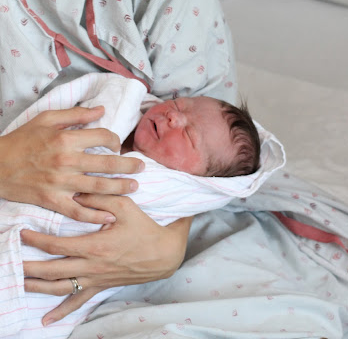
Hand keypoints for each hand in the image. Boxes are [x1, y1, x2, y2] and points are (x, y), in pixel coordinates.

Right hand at [0, 107, 142, 222]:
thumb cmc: (21, 140)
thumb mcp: (46, 119)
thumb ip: (75, 114)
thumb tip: (101, 109)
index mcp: (66, 139)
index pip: (102, 137)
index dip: (115, 140)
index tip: (117, 145)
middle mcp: (66, 161)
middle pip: (107, 164)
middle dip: (128, 165)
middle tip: (142, 167)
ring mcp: (60, 183)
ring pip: (98, 187)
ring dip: (120, 188)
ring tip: (135, 187)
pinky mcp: (52, 201)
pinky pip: (78, 211)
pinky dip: (95, 216)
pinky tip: (109, 216)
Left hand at [22, 194, 191, 324]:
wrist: (163, 253)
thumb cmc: (144, 227)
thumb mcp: (125, 206)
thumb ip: (99, 199)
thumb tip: (75, 196)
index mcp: (95, 246)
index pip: (57, 246)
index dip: (37, 240)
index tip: (22, 233)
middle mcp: (91, 267)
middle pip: (52, 270)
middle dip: (29, 266)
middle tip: (10, 260)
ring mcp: (95, 280)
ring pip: (59, 289)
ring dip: (37, 287)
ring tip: (19, 282)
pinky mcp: (101, 287)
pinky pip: (78, 302)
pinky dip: (60, 312)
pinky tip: (46, 320)